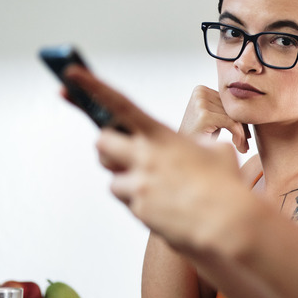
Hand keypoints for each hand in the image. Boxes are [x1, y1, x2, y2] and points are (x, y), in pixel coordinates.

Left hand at [63, 65, 254, 255]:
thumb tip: (193, 148)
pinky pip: (129, 202)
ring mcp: (139, 185)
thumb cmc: (226, 185)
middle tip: (123, 153)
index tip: (71, 74)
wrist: (226, 223)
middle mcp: (144, 158)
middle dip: (108, 147)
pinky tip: (165, 205)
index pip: (120, 105)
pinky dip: (141, 202)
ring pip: (113, 179)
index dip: (94, 87)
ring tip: (156, 186)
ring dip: (127, 180)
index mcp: (161, 136)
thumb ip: (196, 144)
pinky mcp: (138, 210)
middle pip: (102, 144)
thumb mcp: (215, 151)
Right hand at [179, 85, 249, 153]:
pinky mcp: (204, 115)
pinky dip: (238, 135)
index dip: (240, 118)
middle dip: (242, 127)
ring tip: (244, 148)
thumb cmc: (200, 137)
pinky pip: (231, 123)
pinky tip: (239, 146)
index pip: (229, 102)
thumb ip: (226, 109)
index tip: (247, 135)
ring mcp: (200, 102)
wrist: (182, 153)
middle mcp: (200, 92)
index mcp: (201, 89)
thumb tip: (252, 108)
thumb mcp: (213, 118)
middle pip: (232, 108)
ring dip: (242, 134)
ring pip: (234, 116)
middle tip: (247, 143)